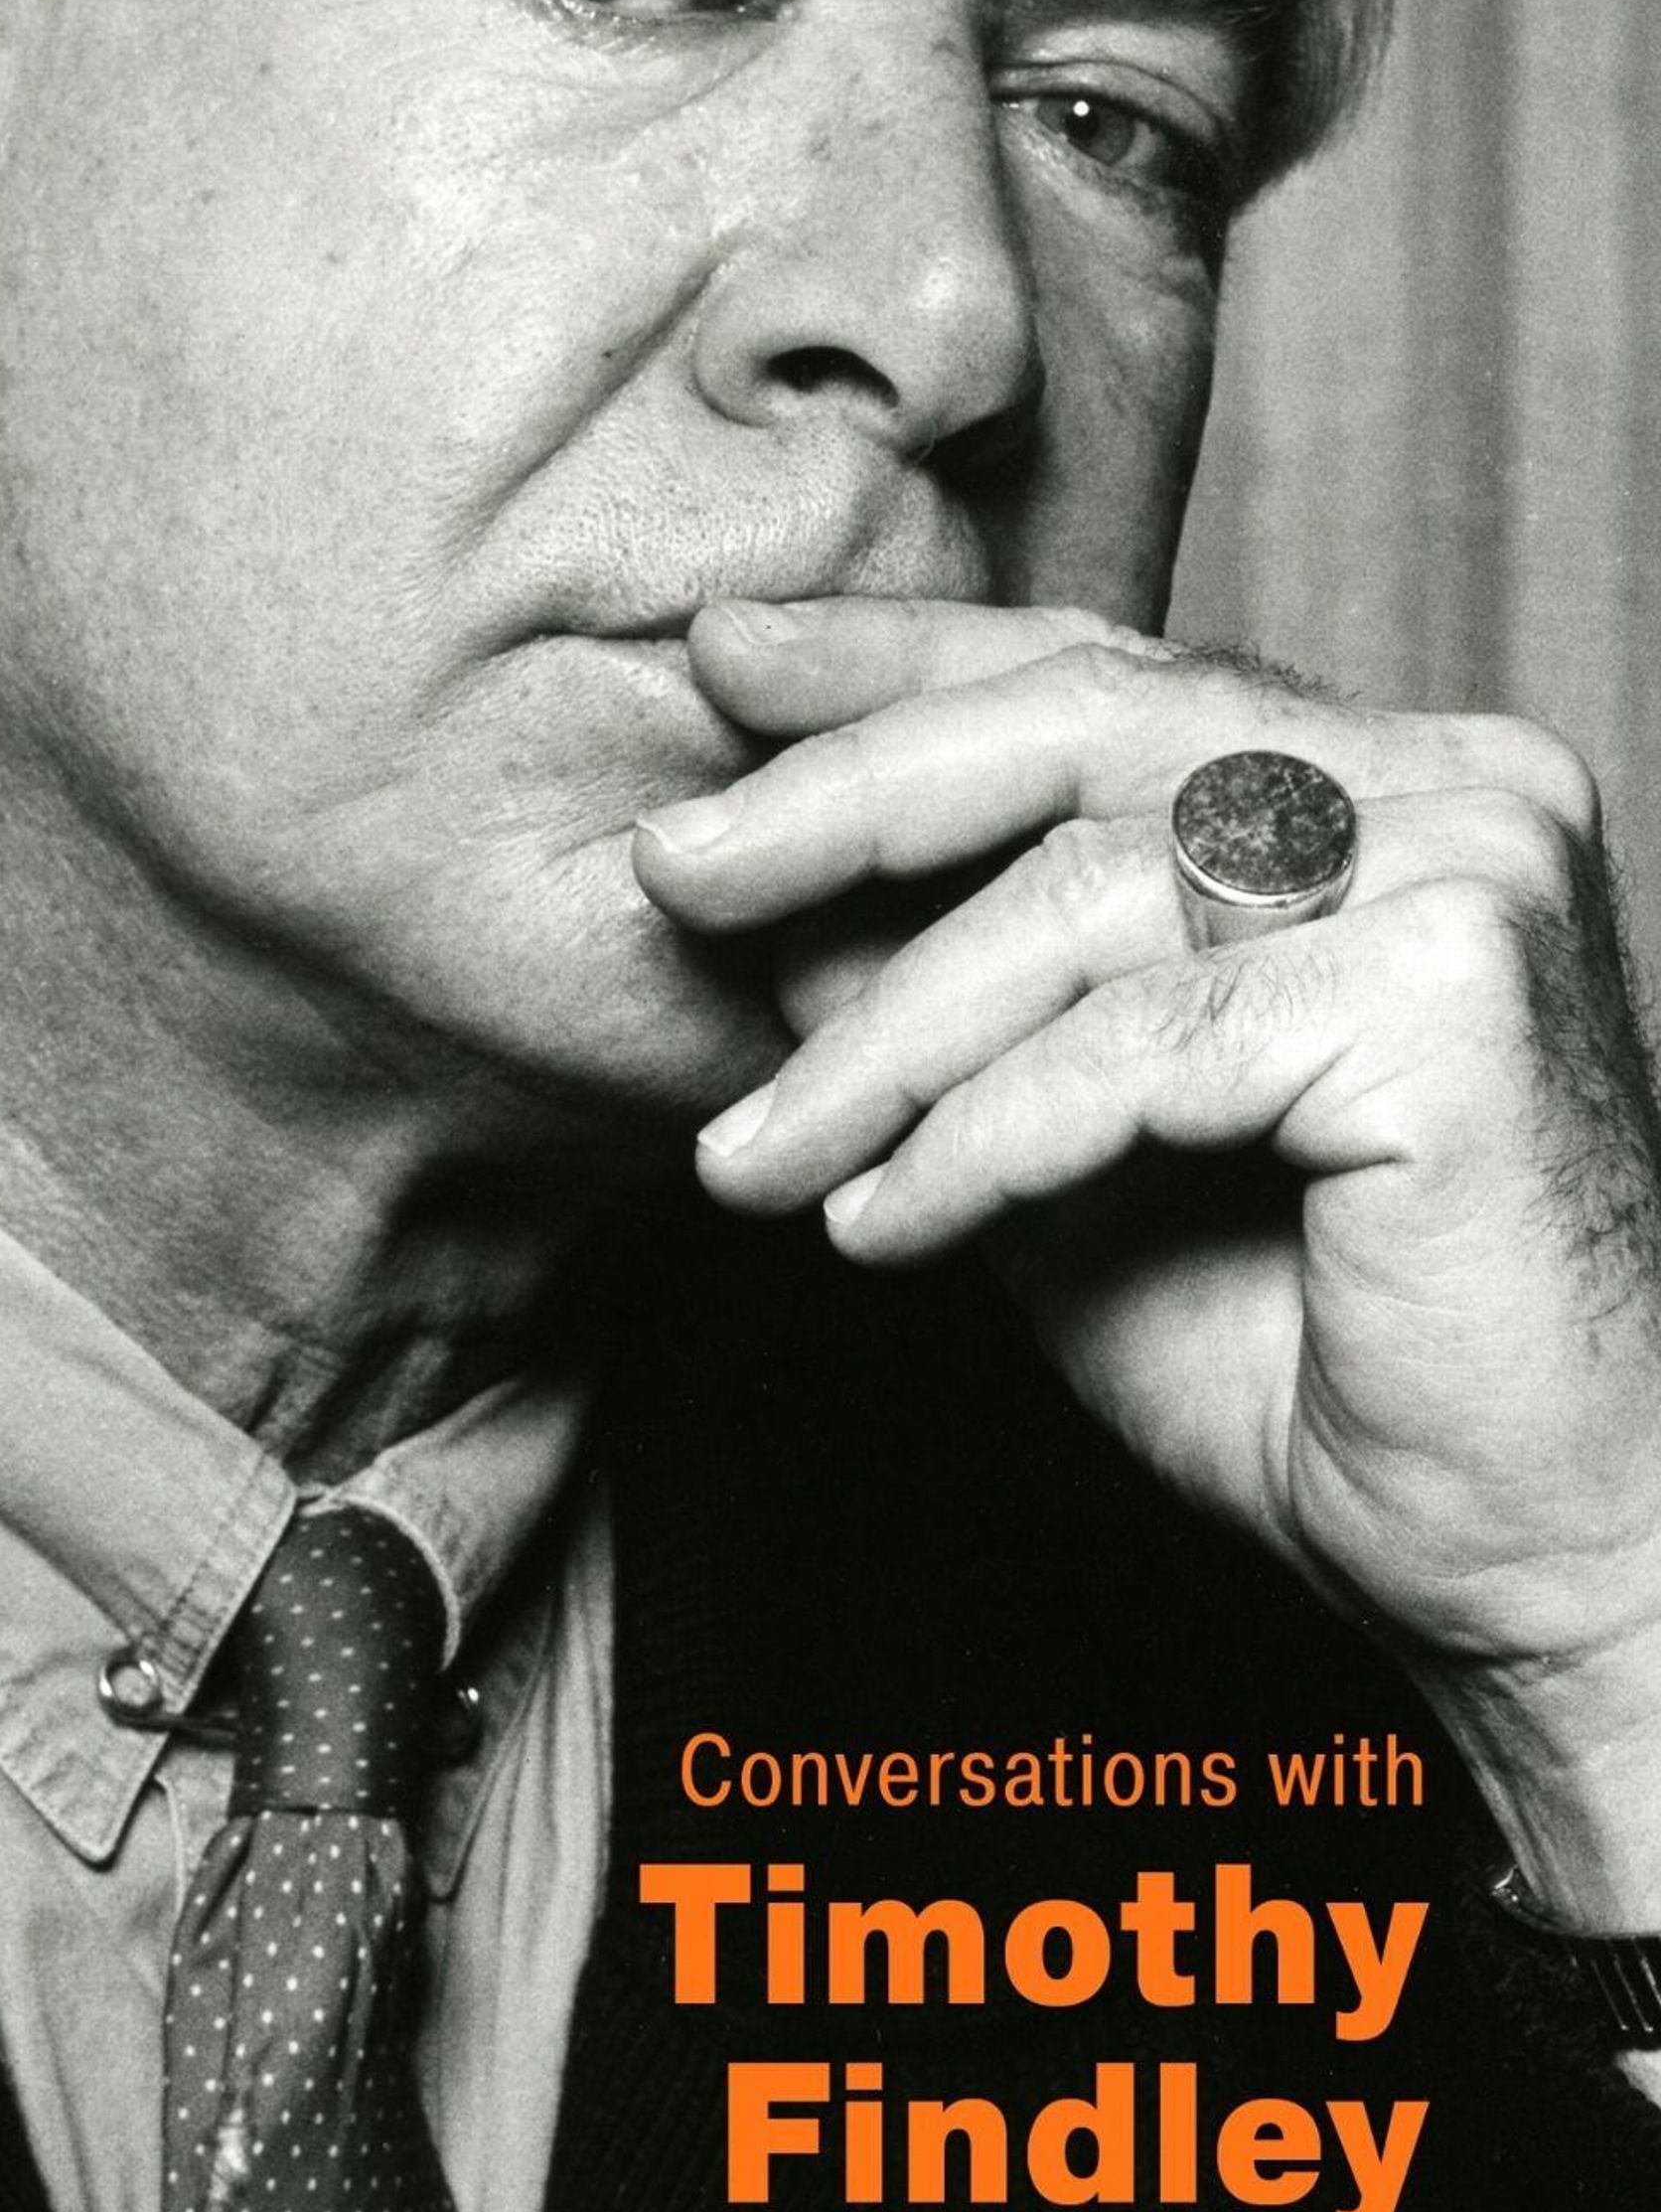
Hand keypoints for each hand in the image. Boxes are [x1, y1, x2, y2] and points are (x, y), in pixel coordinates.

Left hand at [633, 596, 1660, 1924]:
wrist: (1539, 1550)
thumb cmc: (1319, 1360)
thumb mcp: (1074, 1149)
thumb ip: (951, 1013)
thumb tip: (762, 905)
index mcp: (1380, 783)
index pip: (1102, 675)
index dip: (897, 662)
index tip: (721, 661)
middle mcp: (1447, 783)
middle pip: (1082, 728)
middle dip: (844, 797)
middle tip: (672, 870)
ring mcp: (1470, 867)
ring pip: (1086, 898)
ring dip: (880, 1041)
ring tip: (752, 1158)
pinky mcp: (1455, 989)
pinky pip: (1138, 1042)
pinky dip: (981, 1139)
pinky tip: (880, 1228)